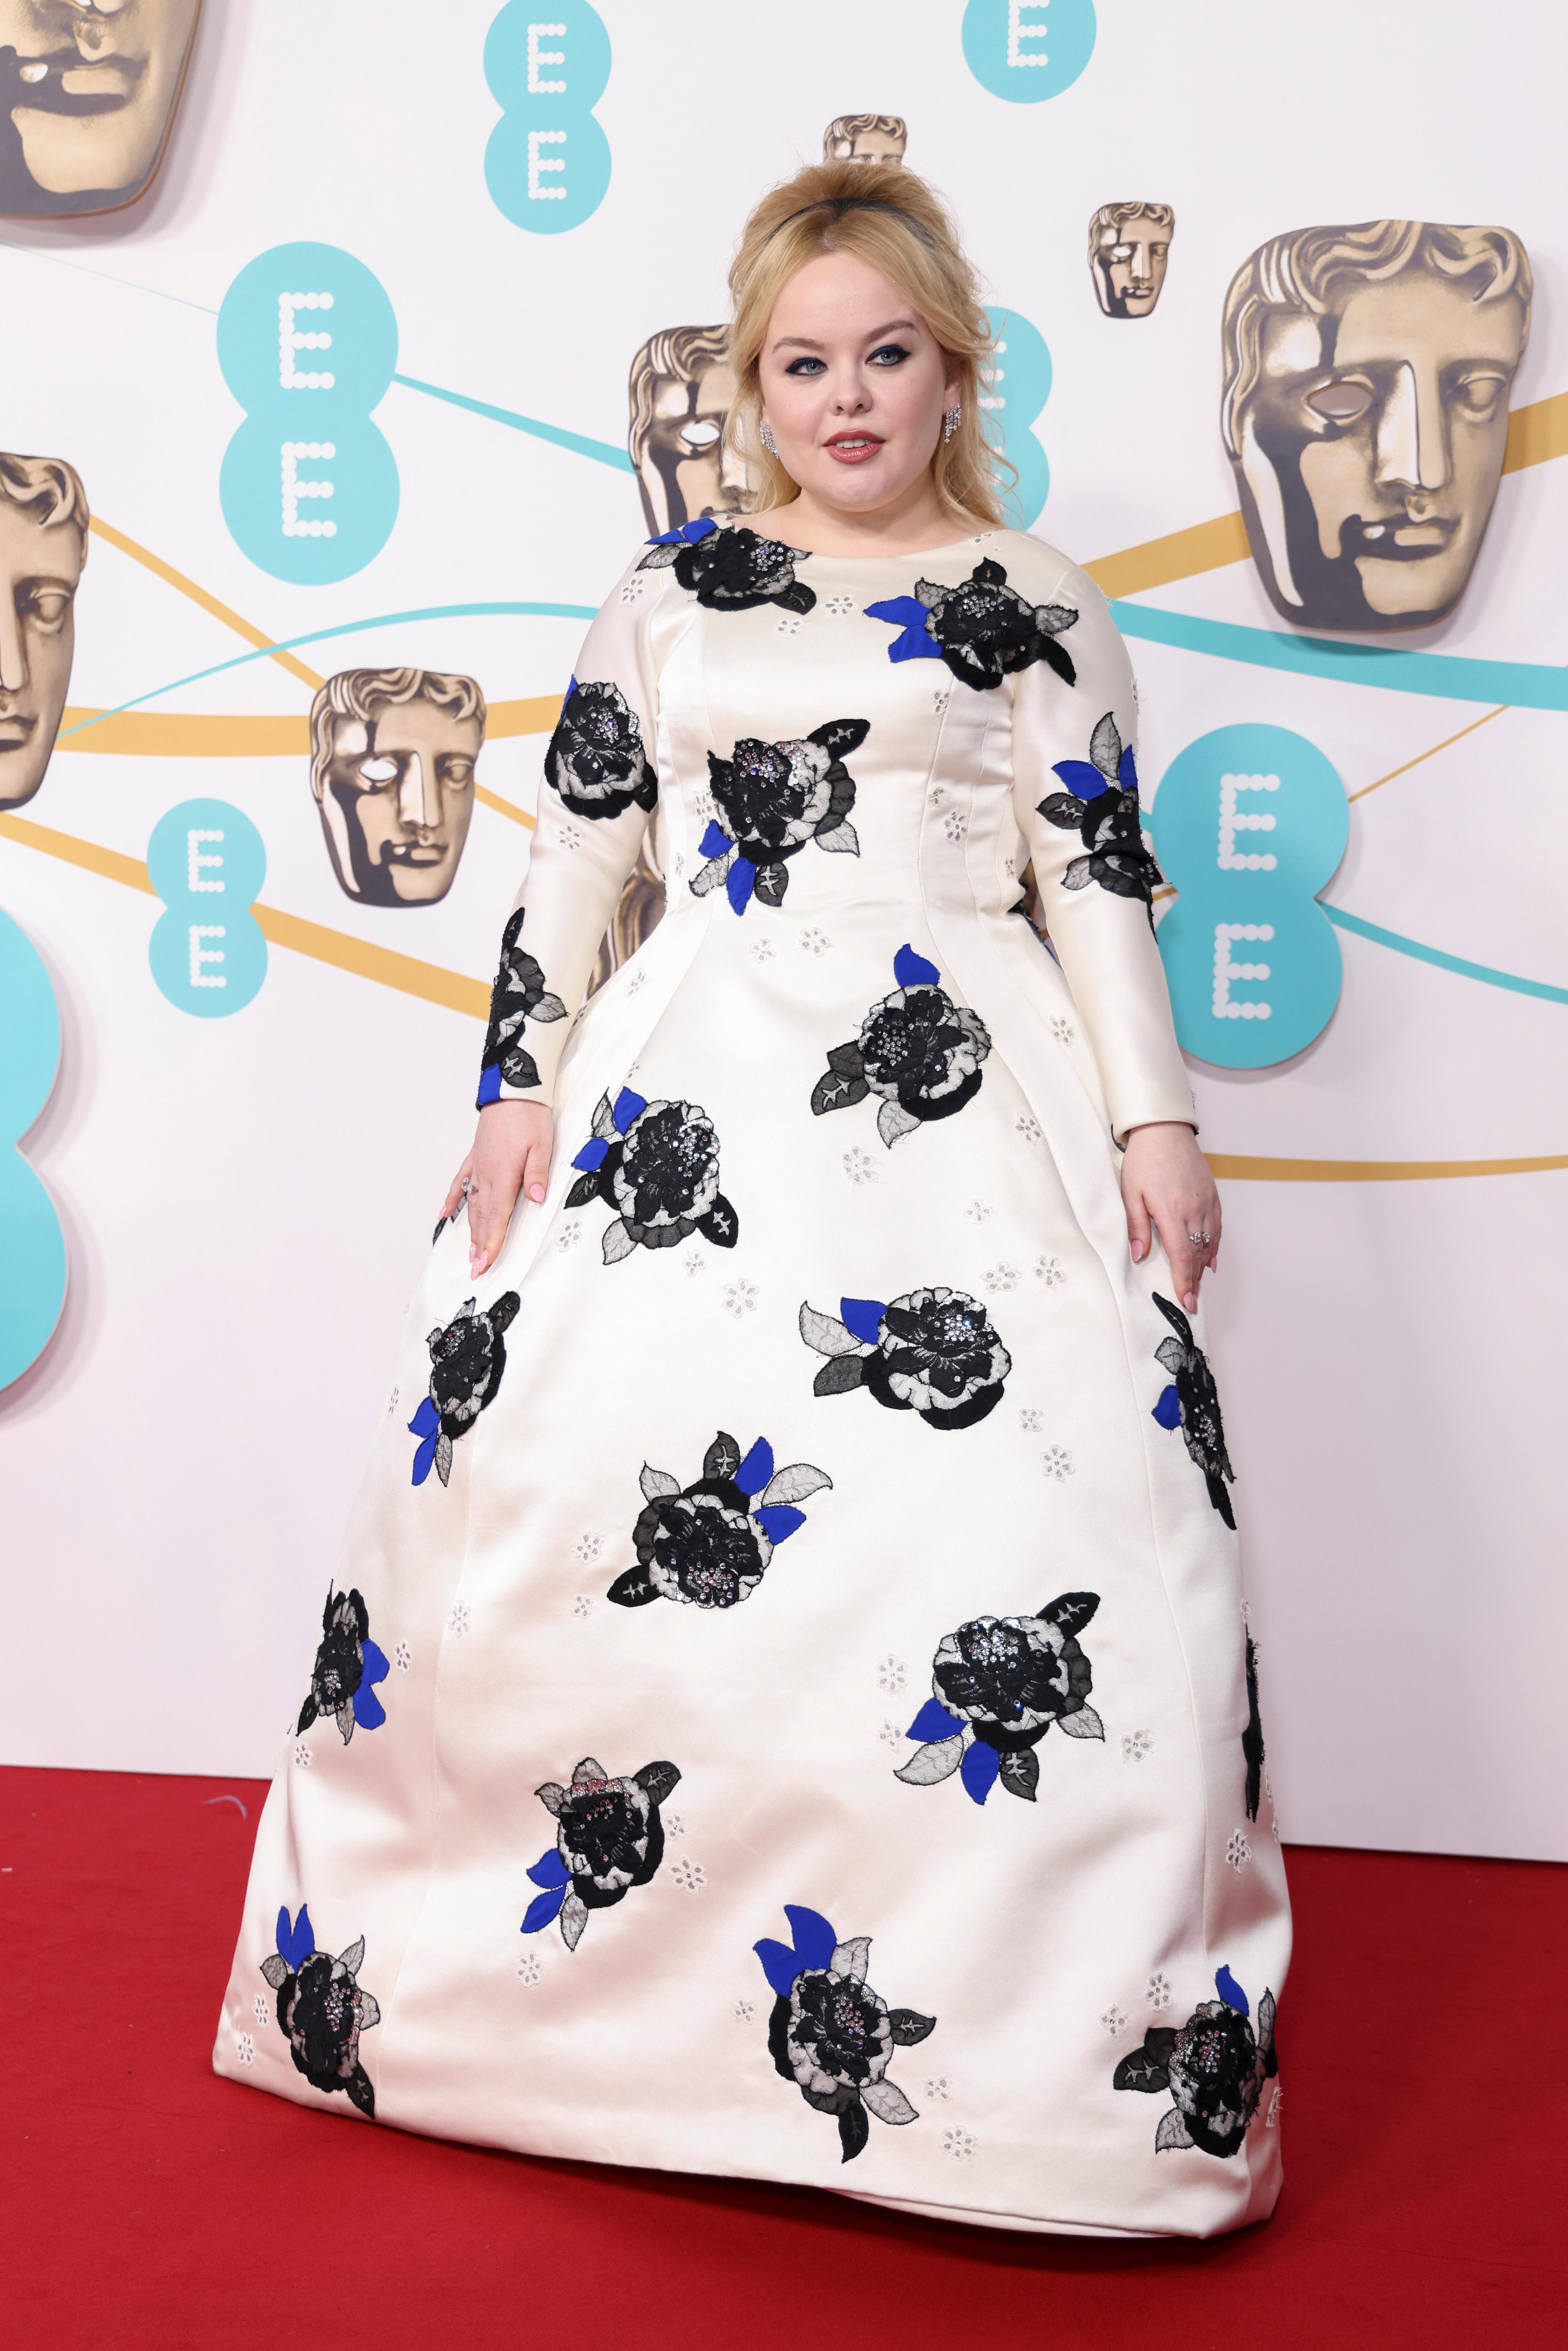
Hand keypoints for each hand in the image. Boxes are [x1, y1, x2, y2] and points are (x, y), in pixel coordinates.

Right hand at [440, 1100, 553, 1278]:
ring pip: (473, 1206)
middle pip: (483, 1218)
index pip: (497, 1218)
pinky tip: (446, 1215)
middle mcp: (486, 1176)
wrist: (513, 1091)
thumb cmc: (529, 1117)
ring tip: (470, 1253)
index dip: (492, 1244)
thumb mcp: (542, 1145)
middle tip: (477, 1270)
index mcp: (503, 1176)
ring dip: (471, 1231)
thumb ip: (536, 1174)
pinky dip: (453, 1201)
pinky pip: (460, 1184)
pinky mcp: (475, 1158)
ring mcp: (478, 1167)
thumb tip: (535, 1198)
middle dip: (480, 1246)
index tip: (485, 1265)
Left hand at [1120, 1122, 1219, 1313]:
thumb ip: (1136, 1226)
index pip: (1183, 1256)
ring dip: (1204, 1266)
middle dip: (1195, 1281)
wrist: (1165, 1130)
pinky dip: (1214, 1246)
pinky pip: (1217, 1227)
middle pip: (1199, 1254)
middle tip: (1191, 1301)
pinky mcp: (1213, 1195)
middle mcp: (1194, 1209)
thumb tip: (1138, 1256)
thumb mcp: (1131, 1193)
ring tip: (1197, 1285)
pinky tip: (1210, 1260)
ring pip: (1210, 1243)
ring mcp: (1207, 1202)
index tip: (1186, 1301)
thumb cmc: (1144, 1160)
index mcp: (1172, 1211)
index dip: (1185, 1282)